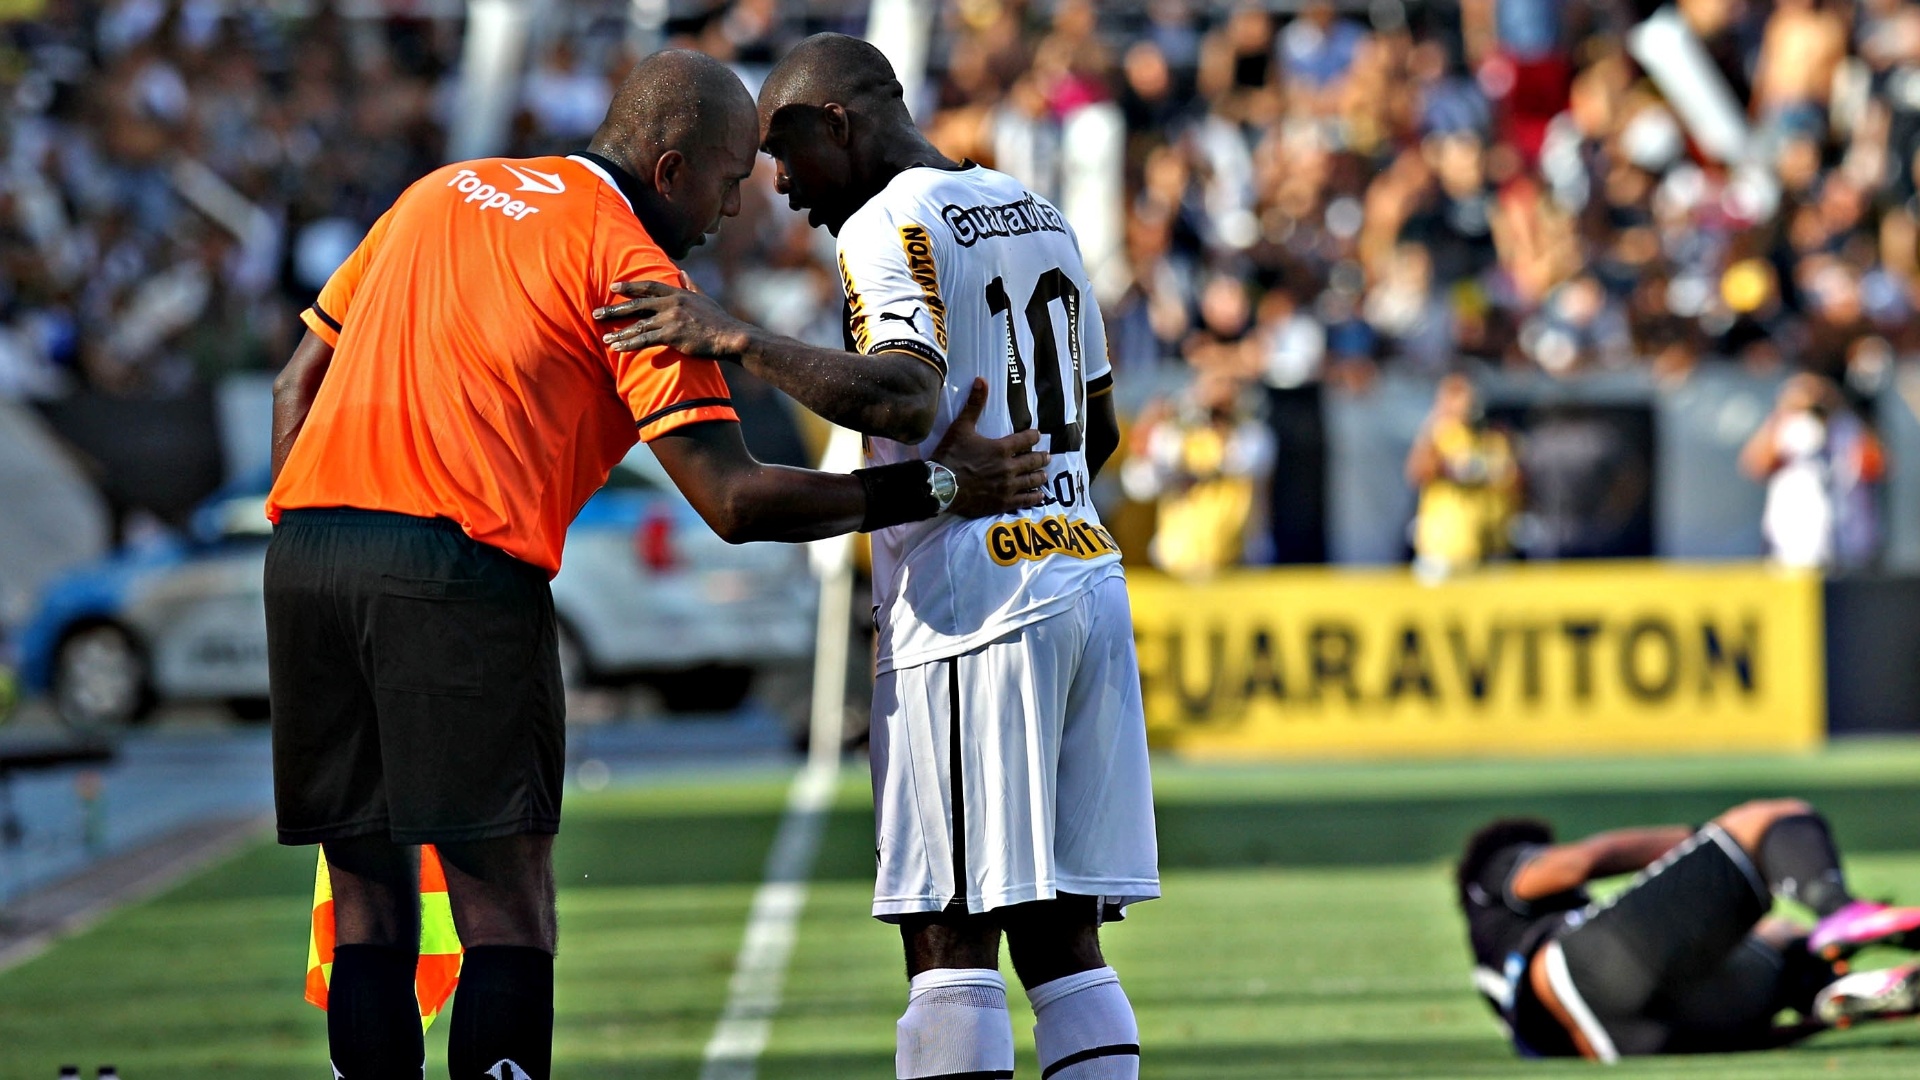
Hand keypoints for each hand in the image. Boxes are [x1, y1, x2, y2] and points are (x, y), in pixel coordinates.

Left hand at [594, 280, 752, 357]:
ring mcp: (671, 319)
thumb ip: (690, 286)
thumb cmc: (719, 321)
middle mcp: (671, 303)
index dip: (630, 287)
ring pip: (638, 325)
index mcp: (678, 293)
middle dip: (614, 310)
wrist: (730, 336)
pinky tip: (618, 348)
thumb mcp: (704, 298)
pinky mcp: (672, 335)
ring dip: (619, 333)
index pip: (648, 287)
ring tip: (605, 339)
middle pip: (637, 305)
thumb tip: (682, 273)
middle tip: (596, 313)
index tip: (614, 287)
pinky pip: (645, 340)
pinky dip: (630, 344)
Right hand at [931, 378, 1049, 516]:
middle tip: (1047, 456)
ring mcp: (1007, 486)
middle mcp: (1009, 467)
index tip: (1038, 435)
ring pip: (1032, 480)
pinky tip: (1039, 496)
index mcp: (1001, 448)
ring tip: (1044, 475)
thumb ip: (974, 405)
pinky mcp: (1002, 502)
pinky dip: (1034, 497)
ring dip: (1040, 476)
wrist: (941, 486)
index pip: (1026, 439)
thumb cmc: (951, 455)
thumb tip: (982, 380)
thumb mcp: (961, 427)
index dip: (1034, 436)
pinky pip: (1024, 500)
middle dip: (1041, 457)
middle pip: (1033, 461)